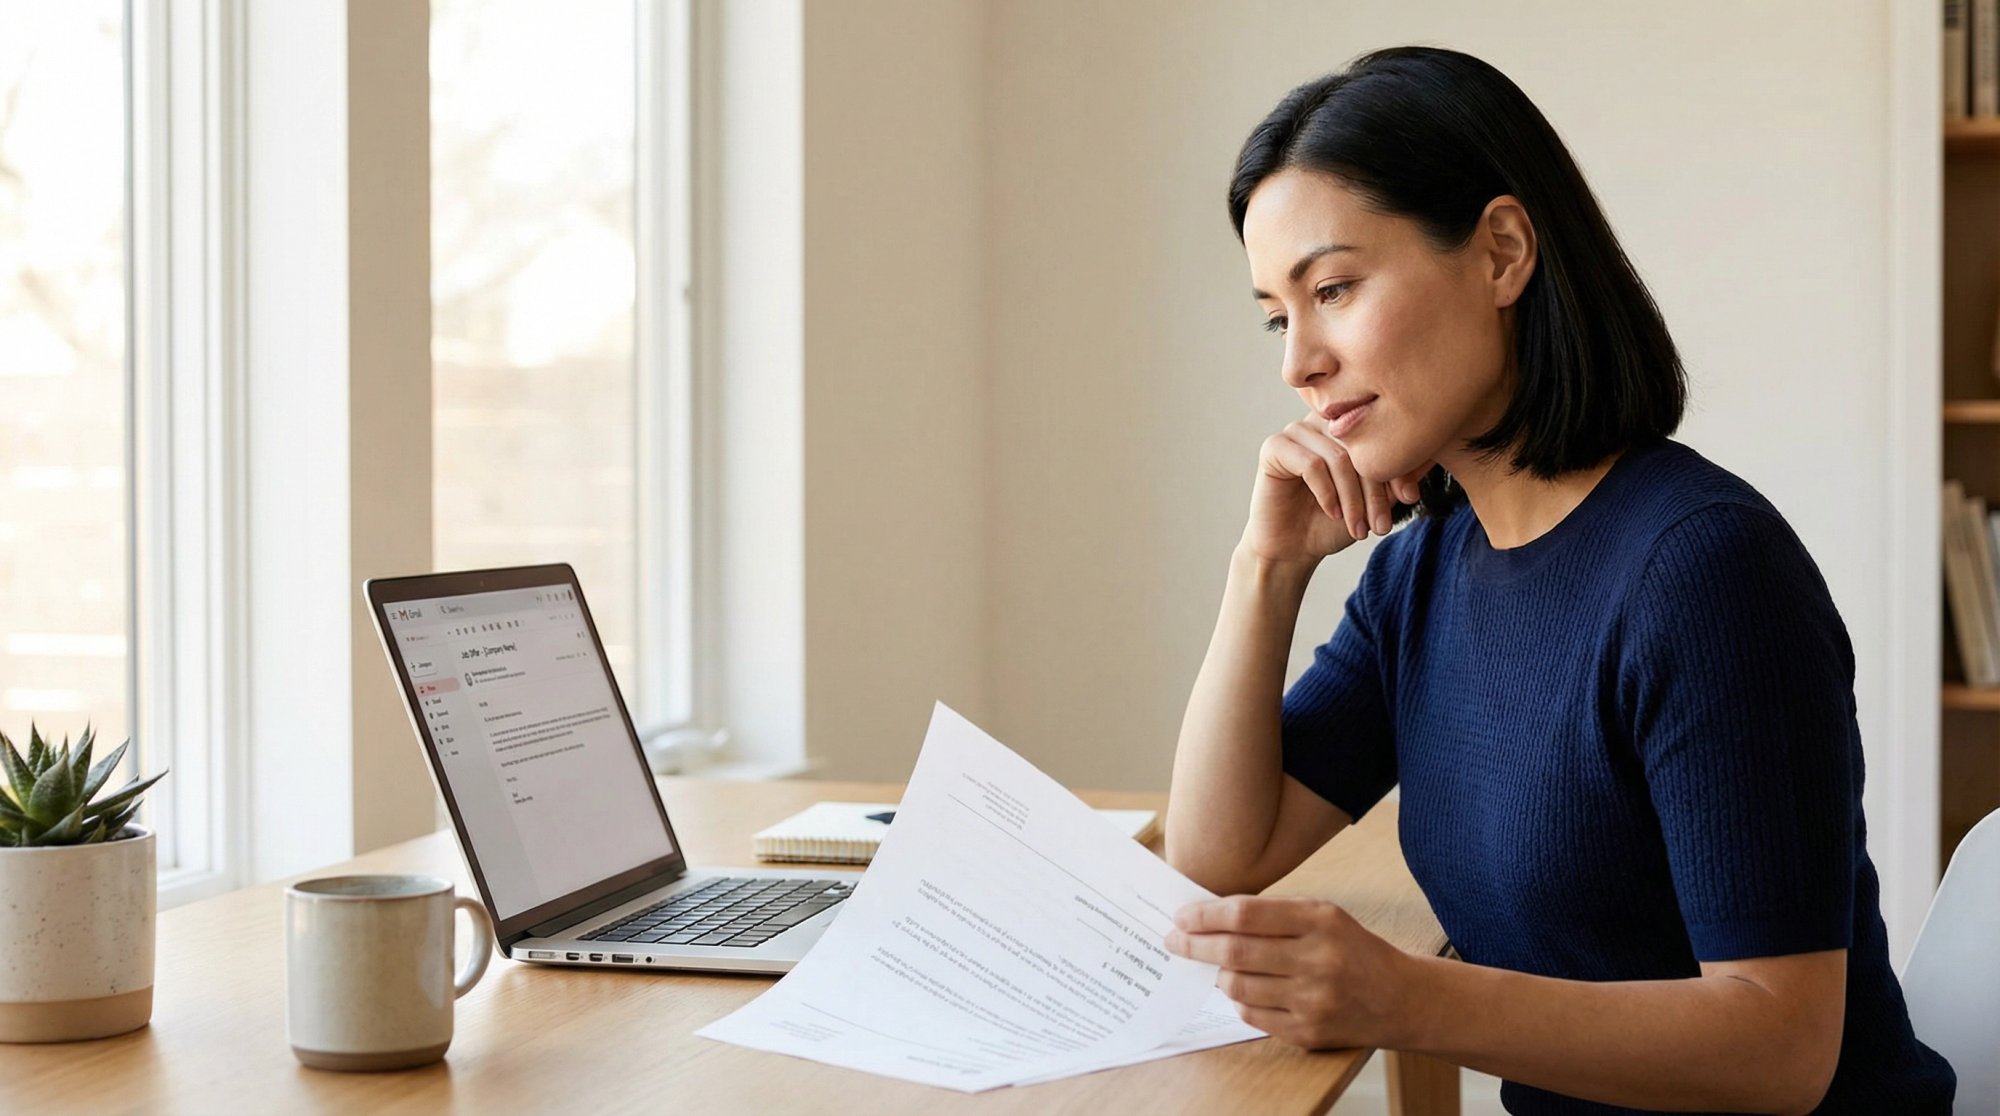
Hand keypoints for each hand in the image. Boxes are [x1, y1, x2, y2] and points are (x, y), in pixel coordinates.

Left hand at [1164, 895, 1416, 1050]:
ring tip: (1216, 965)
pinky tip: (1245, 989)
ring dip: (1218, 974)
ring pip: (1238, 987)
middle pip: (1235, 953)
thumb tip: (1211, 917)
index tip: (1182, 918)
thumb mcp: (1323, 915)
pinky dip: (1240, 1000)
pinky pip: (1252, 1015)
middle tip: (1175, 941)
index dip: (1206, 916)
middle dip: (1196, 946)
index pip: (1246, 915)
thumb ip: (1273, 913)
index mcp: (1320, 922)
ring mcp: (1312, 1001)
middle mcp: (1317, 961)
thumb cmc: (1353, 949)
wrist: (1400, 999)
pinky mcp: (1308, 1033)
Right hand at [1240, 414, 1431, 565]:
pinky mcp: (1273, 448)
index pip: (1380, 433)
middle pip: (1360, 444)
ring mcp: (1295, 431)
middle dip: (1376, 488)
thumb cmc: (1334, 522)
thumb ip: (1399, 475)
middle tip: (1382, 524)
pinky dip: (1327, 493)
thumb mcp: (1376, 499)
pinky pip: (1310, 464)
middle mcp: (1320, 421)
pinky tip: (1332, 513)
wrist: (1294, 549)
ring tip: (1359, 528)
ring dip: (1352, 498)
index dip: (1398, 464)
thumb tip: (1432, 453)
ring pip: (1337, 457)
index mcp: (1346, 425)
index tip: (1410, 498)